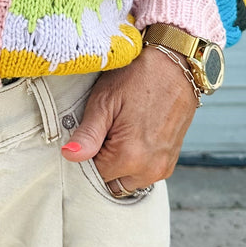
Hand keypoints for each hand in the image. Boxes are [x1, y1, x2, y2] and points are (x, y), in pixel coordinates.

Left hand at [60, 47, 198, 195]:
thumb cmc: (138, 76)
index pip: (92, 175)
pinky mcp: (171, 161)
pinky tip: (134, 134)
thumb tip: (68, 156)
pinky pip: (143, 174)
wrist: (176, 64)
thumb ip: (87, 134)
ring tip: (121, 131)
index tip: (90, 135)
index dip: (87, 156)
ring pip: (127, 181)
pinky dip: (135, 161)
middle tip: (106, 131)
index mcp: (129, 156)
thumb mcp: (104, 101)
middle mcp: (149, 169)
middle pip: (110, 182)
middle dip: (103, 163)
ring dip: (119, 165)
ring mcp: (163, 167)